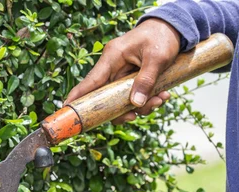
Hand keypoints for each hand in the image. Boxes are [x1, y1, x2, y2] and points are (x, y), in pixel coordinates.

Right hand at [65, 18, 180, 124]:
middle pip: (107, 98)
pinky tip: (163, 95)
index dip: (78, 96)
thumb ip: (146, 80)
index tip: (66, 108)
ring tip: (160, 100)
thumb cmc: (161, 37)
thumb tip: (136, 104)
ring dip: (141, 107)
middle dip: (122, 110)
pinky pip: (134, 97)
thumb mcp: (157, 58)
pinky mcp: (131, 80)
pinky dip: (149, 100)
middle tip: (135, 116)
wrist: (172, 29)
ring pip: (122, 101)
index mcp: (112, 58)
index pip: (90, 81)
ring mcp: (122, 75)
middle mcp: (114, 68)